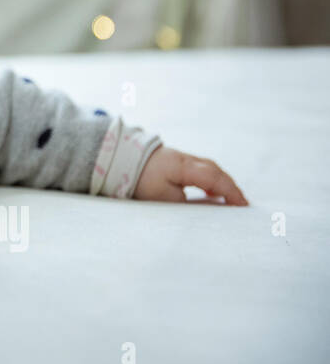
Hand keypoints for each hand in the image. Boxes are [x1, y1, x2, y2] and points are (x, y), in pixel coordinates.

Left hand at [133, 145, 247, 204]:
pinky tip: (211, 193)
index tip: (242, 205)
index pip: (214, 177)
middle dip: (230, 187)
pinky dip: (211, 180)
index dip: (230, 191)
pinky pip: (201, 170)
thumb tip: (208, 204)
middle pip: (215, 171)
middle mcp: (186, 159)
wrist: (120, 160)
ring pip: (209, 169)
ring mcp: (182, 158)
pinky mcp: (177, 162)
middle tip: (241, 205)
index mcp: (183, 166)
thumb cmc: (140, 181)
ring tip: (230, 201)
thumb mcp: (163, 197)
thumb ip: (187, 202)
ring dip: (222, 183)